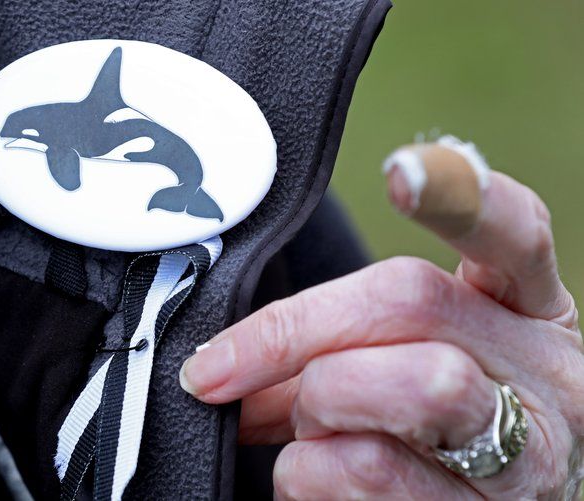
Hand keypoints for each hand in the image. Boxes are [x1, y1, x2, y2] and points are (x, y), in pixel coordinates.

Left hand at [179, 138, 582, 499]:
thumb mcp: (400, 361)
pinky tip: (321, 477)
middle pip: (410, 302)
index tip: (401, 171)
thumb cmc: (431, 425)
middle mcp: (546, 372)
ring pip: (407, 388)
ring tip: (307, 430)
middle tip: (219, 371)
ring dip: (313, 410)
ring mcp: (529, 452)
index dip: (460, 197)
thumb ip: (331, 342)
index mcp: (525, 310)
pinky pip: (363, 470)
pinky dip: (306, 474)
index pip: (512, 232)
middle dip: (289, 332)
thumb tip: (219, 363)